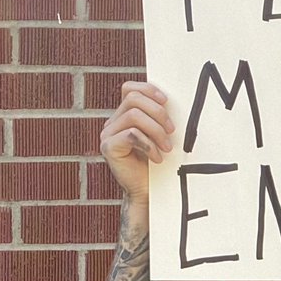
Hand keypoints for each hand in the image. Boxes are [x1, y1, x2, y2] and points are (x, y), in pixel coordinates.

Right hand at [100, 81, 174, 202]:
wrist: (149, 192)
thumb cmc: (157, 163)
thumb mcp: (159, 135)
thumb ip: (158, 117)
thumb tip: (171, 101)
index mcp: (123, 115)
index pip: (129, 89)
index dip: (148, 89)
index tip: (166, 101)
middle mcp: (113, 122)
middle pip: (133, 99)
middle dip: (158, 112)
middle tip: (172, 131)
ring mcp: (108, 134)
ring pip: (134, 115)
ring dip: (156, 130)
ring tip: (167, 147)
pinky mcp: (108, 147)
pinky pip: (131, 134)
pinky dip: (149, 145)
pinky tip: (157, 158)